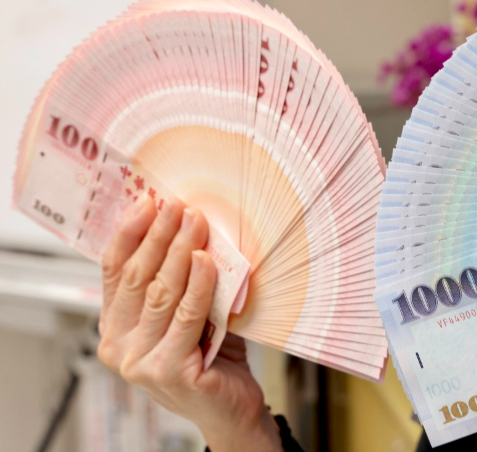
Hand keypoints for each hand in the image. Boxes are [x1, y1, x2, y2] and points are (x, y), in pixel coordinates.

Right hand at [96, 197, 280, 451]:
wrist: (230, 407)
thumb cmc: (210, 356)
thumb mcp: (187, 312)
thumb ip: (178, 281)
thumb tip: (186, 225)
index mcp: (115, 326)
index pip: (114, 271)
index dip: (129, 234)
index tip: (147, 202)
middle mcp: (119, 345)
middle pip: (137, 277)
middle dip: (158, 236)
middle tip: (177, 206)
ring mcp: (141, 361)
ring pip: (161, 293)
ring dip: (180, 252)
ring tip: (196, 223)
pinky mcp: (169, 371)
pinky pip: (187, 316)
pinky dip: (199, 285)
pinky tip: (207, 261)